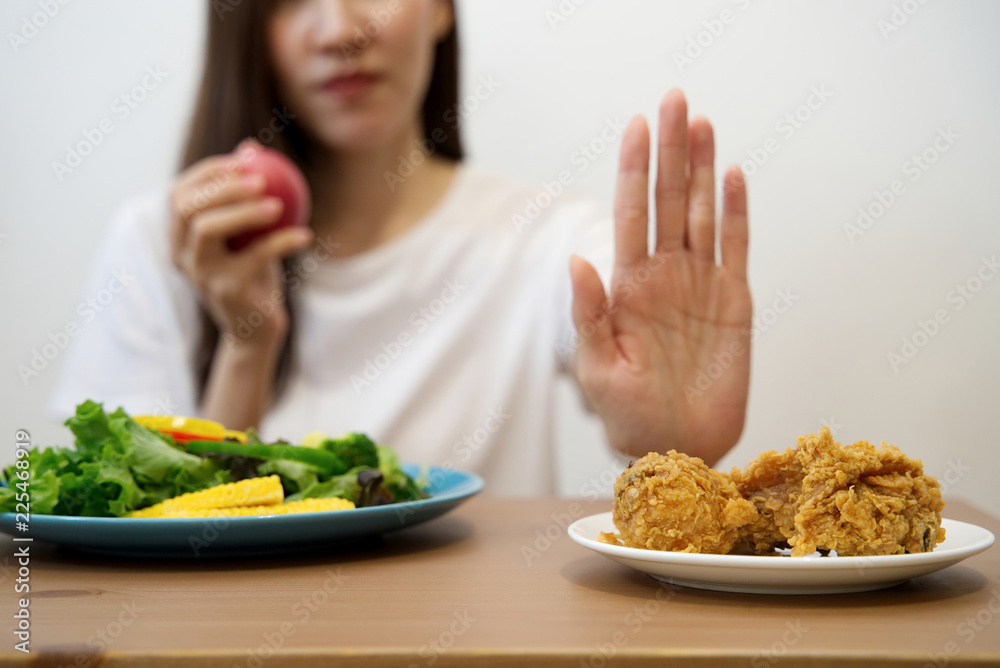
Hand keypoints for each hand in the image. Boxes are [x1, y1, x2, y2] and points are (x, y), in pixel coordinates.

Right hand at [169, 141, 312, 348]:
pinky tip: (304, 235)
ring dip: (244, 211)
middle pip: (186, 206)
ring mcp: (200, 274)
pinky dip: (282, 243)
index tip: (241, 160)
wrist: (256, 328)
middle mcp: (181, 255)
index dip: (206, 172)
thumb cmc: (252, 273)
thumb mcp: (247, 234)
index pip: (178, 194)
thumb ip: (245, 196)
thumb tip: (251, 147)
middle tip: (259, 178)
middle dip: (220, 186)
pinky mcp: (226, 290)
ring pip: (208, 228)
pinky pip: (254, 257)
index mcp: (179, 239)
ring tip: (278, 205)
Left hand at [570, 89, 751, 463]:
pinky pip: (736, 247)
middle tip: (673, 99)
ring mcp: (700, 284)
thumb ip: (589, 314)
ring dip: (701, 168)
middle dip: (668, 151)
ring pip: (702, 214)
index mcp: (628, 287)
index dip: (633, 171)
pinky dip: (737, 211)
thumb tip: (575, 260)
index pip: (630, 216)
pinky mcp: (734, 302)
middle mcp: (664, 275)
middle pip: (668, 201)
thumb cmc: (629, 415)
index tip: (635, 126)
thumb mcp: (598, 368)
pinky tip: (731, 174)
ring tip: (700, 123)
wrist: (678, 448)